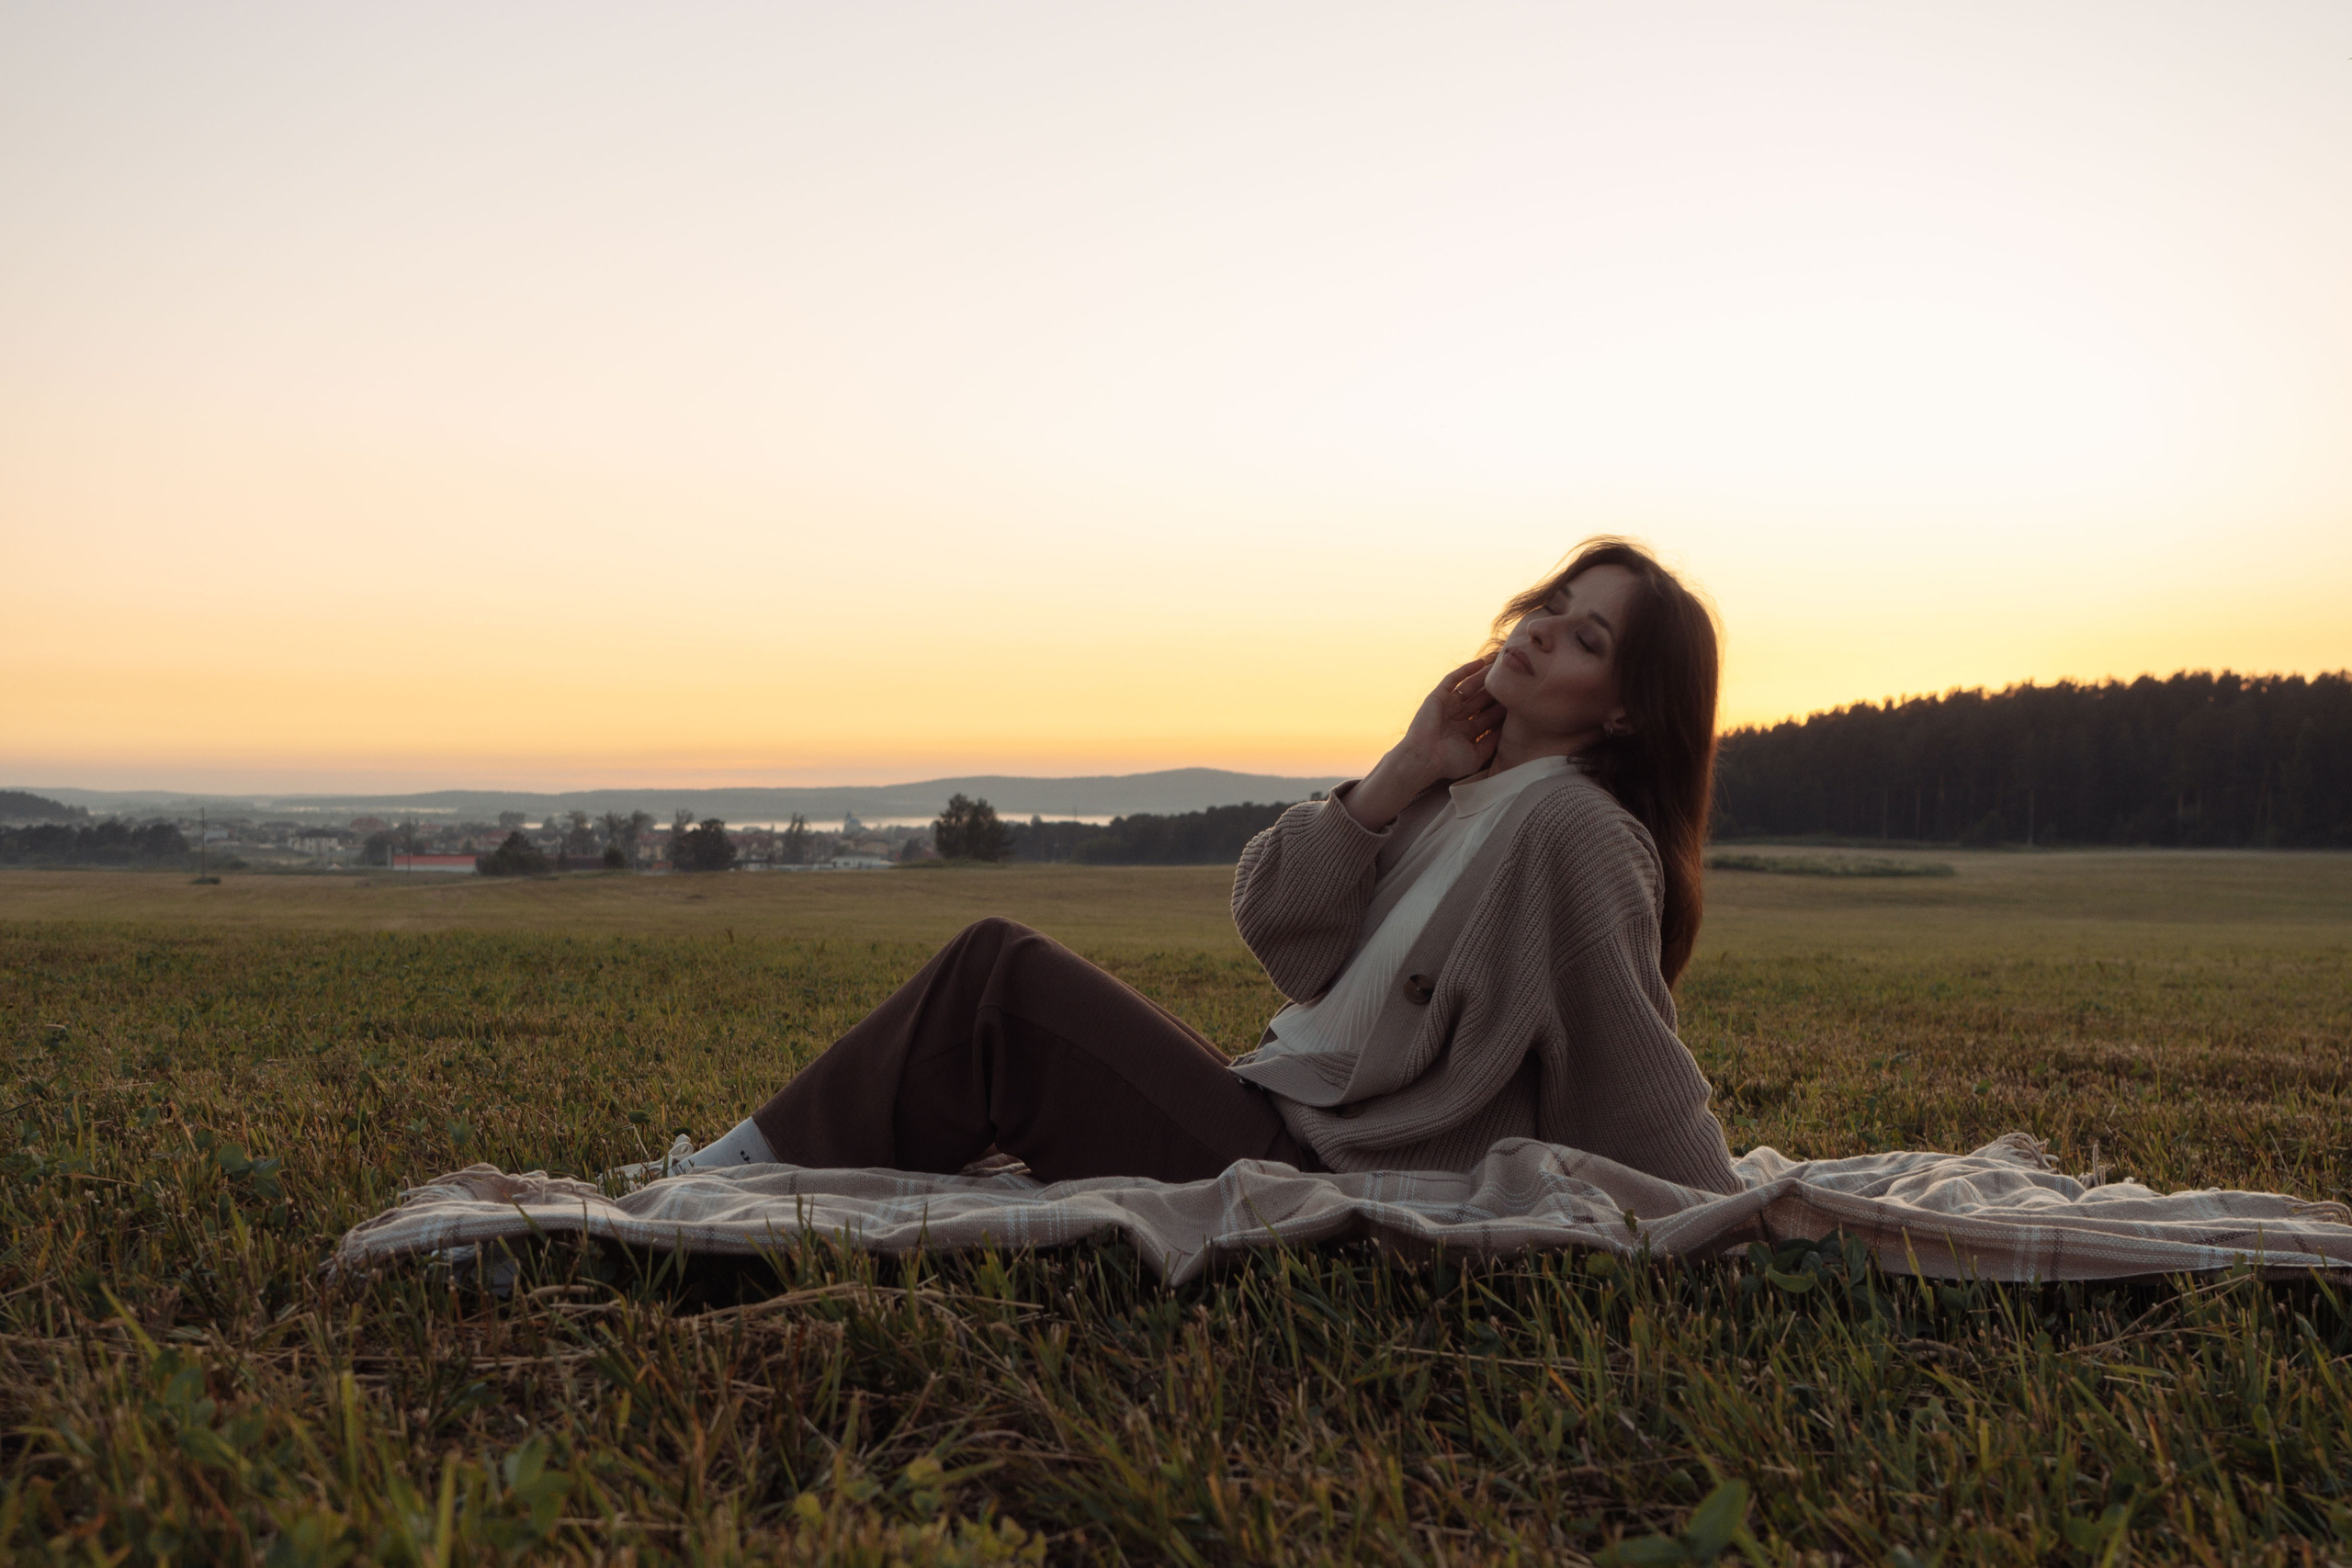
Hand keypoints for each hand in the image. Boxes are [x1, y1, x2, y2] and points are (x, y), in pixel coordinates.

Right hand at [1342, 657, 1505, 828]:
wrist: (1423, 758)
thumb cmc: (1448, 762)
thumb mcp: (1476, 755)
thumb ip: (1491, 742)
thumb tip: (1506, 730)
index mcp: (1466, 732)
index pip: (1488, 717)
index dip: (1502, 709)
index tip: (1518, 700)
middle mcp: (1458, 717)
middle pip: (1481, 700)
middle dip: (1495, 691)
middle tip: (1512, 680)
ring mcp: (1448, 706)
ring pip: (1470, 687)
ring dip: (1484, 677)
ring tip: (1499, 667)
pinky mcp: (1438, 697)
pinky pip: (1452, 679)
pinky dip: (1465, 670)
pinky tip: (1480, 662)